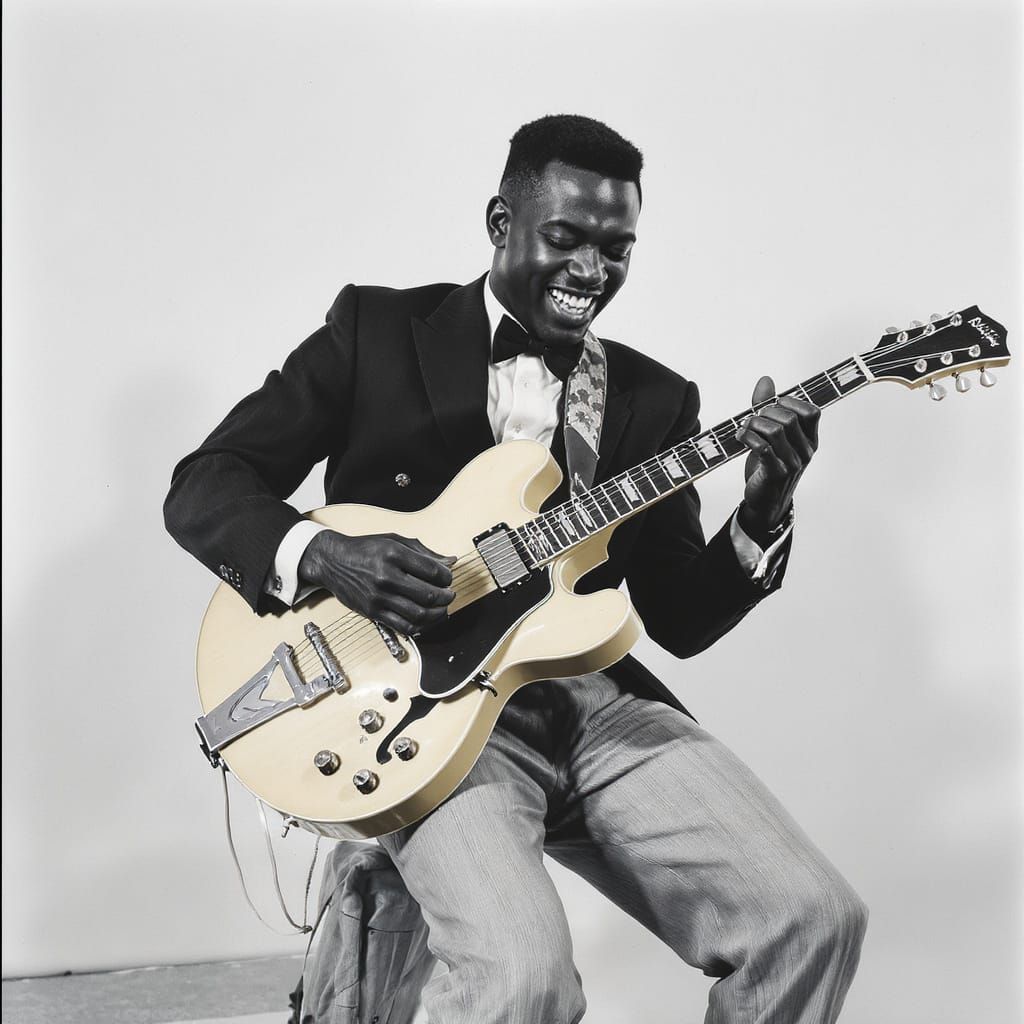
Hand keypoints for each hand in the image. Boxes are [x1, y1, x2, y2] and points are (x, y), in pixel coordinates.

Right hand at [298, 530, 455, 635]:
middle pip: (428, 595)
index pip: (432, 571)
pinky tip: (427, 619)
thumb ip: (424, 552)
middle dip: (446, 597)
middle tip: (449, 595)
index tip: (448, 578)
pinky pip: (403, 626)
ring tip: (442, 608)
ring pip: (418, 614)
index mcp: (393, 554)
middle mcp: (386, 576)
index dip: (447, 577)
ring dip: (437, 614)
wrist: (333, 562)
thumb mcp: (395, 541)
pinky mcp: (373, 612)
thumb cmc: (366, 549)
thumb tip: (451, 562)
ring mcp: (379, 597)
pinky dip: (421, 626)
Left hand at [736, 376, 819, 542]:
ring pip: (775, 431)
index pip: (812, 411)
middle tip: (751, 419)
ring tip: (743, 428)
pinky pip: (763, 449)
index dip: (791, 402)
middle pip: (789, 418)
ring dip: (754, 424)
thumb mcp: (771, 436)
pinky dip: (747, 438)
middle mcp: (805, 451)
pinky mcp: (775, 475)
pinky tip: (739, 437)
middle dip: (765, 412)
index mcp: (810, 440)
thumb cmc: (769, 465)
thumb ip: (768, 409)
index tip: (772, 405)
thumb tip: (766, 380)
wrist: (765, 502)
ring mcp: (792, 464)